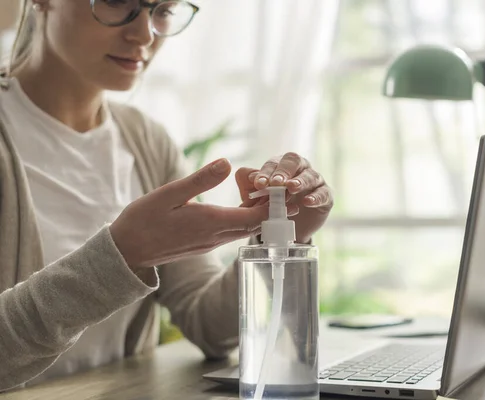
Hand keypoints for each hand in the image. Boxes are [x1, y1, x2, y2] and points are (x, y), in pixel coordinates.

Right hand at [110, 158, 268, 268]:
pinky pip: (233, 232)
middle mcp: (216, 237)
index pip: (254, 216)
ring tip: (268, 193)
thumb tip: (227, 163)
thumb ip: (200, 179)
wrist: (127, 251)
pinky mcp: (205, 244)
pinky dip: (245, 218)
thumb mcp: (169, 194)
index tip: (283, 187)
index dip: (272, 204)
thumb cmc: (143, 220)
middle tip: (283, 188)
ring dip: (259, 214)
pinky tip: (244, 204)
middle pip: (255, 224)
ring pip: (245, 229)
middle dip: (272, 208)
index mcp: (210, 222)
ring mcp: (211, 243)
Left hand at [235, 152, 332, 242]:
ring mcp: (315, 181)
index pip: (275, 162)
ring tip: (291, 188)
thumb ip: (250, 185)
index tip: (259, 184)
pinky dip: (316, 197)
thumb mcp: (257, 197)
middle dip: (284, 171)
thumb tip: (250, 176)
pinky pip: (324, 193)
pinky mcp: (326, 195)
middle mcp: (300, 169)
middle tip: (276, 183)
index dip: (266, 172)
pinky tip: (307, 201)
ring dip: (300, 181)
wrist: (289, 226)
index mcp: (282, 165)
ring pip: (310, 176)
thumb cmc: (272, 205)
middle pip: (294, 161)